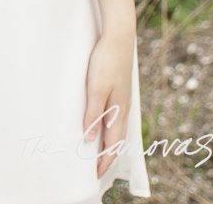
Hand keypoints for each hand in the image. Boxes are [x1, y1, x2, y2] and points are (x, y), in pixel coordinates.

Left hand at [81, 29, 136, 179]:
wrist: (119, 38)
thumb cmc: (106, 62)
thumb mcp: (95, 89)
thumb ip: (92, 113)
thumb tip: (89, 138)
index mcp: (118, 112)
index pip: (112, 144)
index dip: (104, 160)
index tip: (96, 175)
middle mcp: (123, 109)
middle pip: (116, 140)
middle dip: (107, 156)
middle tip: (96, 169)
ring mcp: (122, 100)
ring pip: (116, 129)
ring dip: (108, 143)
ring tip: (99, 152)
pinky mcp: (119, 91)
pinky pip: (115, 117)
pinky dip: (109, 128)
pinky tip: (103, 125)